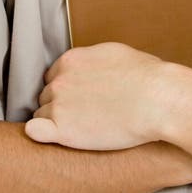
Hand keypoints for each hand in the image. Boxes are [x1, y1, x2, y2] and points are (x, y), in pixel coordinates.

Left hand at [24, 42, 177, 149]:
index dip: (66, 89)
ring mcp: (59, 104)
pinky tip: (54, 138)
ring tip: (80, 130)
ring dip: (55, 121)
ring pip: (42, 114)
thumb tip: (97, 67)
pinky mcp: (62, 130)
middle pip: (47, 95)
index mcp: (72, 60)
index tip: (80, 100)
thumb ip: (95, 60)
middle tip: (83, 116)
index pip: (54, 76)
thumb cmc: (147, 78)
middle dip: (61, 104)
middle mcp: (60, 80)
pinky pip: (35, 131)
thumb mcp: (116, 55)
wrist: (157, 100)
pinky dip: (40, 134)